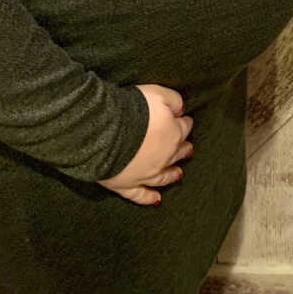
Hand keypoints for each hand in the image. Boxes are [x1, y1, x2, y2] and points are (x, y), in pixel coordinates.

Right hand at [97, 83, 193, 205]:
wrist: (105, 130)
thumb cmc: (132, 110)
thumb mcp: (158, 94)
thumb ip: (174, 100)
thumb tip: (181, 109)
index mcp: (172, 133)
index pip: (184, 127)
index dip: (184, 122)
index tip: (184, 120)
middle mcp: (164, 157)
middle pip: (178, 152)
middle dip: (183, 148)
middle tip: (187, 148)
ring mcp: (146, 174)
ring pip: (164, 176)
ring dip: (172, 174)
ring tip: (179, 174)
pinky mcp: (127, 185)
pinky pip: (141, 195)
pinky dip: (149, 198)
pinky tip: (157, 200)